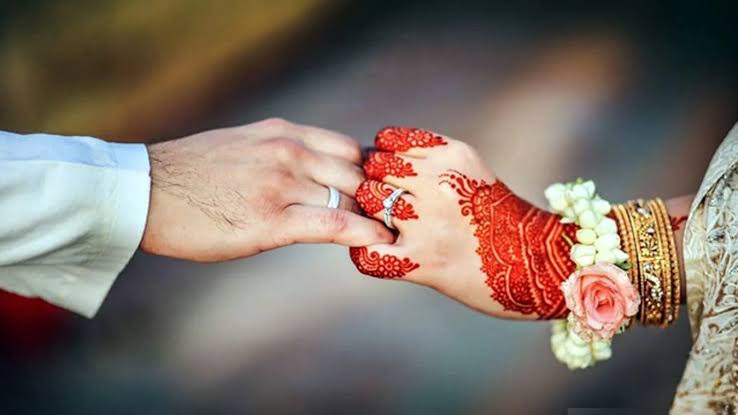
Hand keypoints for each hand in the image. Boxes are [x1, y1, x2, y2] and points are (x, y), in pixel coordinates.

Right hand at [141, 118, 393, 261]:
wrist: (146, 192)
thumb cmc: (191, 174)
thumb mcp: (245, 146)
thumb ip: (283, 153)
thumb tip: (313, 172)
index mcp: (284, 133)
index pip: (350, 149)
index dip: (373, 174)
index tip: (384, 193)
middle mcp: (289, 152)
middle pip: (358, 173)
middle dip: (380, 198)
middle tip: (395, 217)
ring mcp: (282, 185)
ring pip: (351, 198)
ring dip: (376, 217)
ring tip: (394, 233)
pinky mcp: (271, 221)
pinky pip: (333, 224)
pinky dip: (362, 233)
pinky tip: (380, 242)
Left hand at [350, 127, 575, 319]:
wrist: (535, 264)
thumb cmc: (496, 216)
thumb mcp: (470, 168)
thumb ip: (427, 156)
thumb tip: (374, 154)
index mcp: (452, 157)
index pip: (387, 141)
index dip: (381, 157)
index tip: (391, 175)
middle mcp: (440, 184)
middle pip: (374, 168)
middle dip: (373, 183)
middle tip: (387, 203)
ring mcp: (429, 224)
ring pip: (368, 201)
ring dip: (370, 214)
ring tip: (388, 226)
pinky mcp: (421, 262)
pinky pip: (368, 252)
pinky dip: (365, 251)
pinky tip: (383, 251)